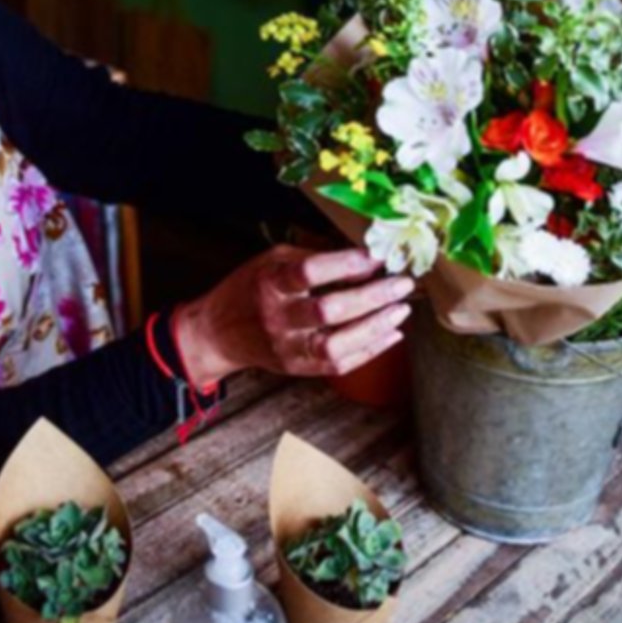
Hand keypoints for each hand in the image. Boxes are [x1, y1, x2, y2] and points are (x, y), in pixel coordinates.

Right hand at [170, 245, 415, 387]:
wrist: (219, 332)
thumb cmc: (252, 287)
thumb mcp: (274, 259)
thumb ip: (315, 255)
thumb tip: (364, 254)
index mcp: (270, 283)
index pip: (309, 272)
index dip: (346, 263)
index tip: (376, 256)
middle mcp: (277, 318)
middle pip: (327, 311)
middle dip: (371, 297)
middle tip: (401, 284)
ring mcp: (287, 347)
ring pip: (335, 345)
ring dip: (374, 328)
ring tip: (400, 311)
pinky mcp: (297, 368)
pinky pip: (337, 365)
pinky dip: (369, 351)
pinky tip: (391, 334)